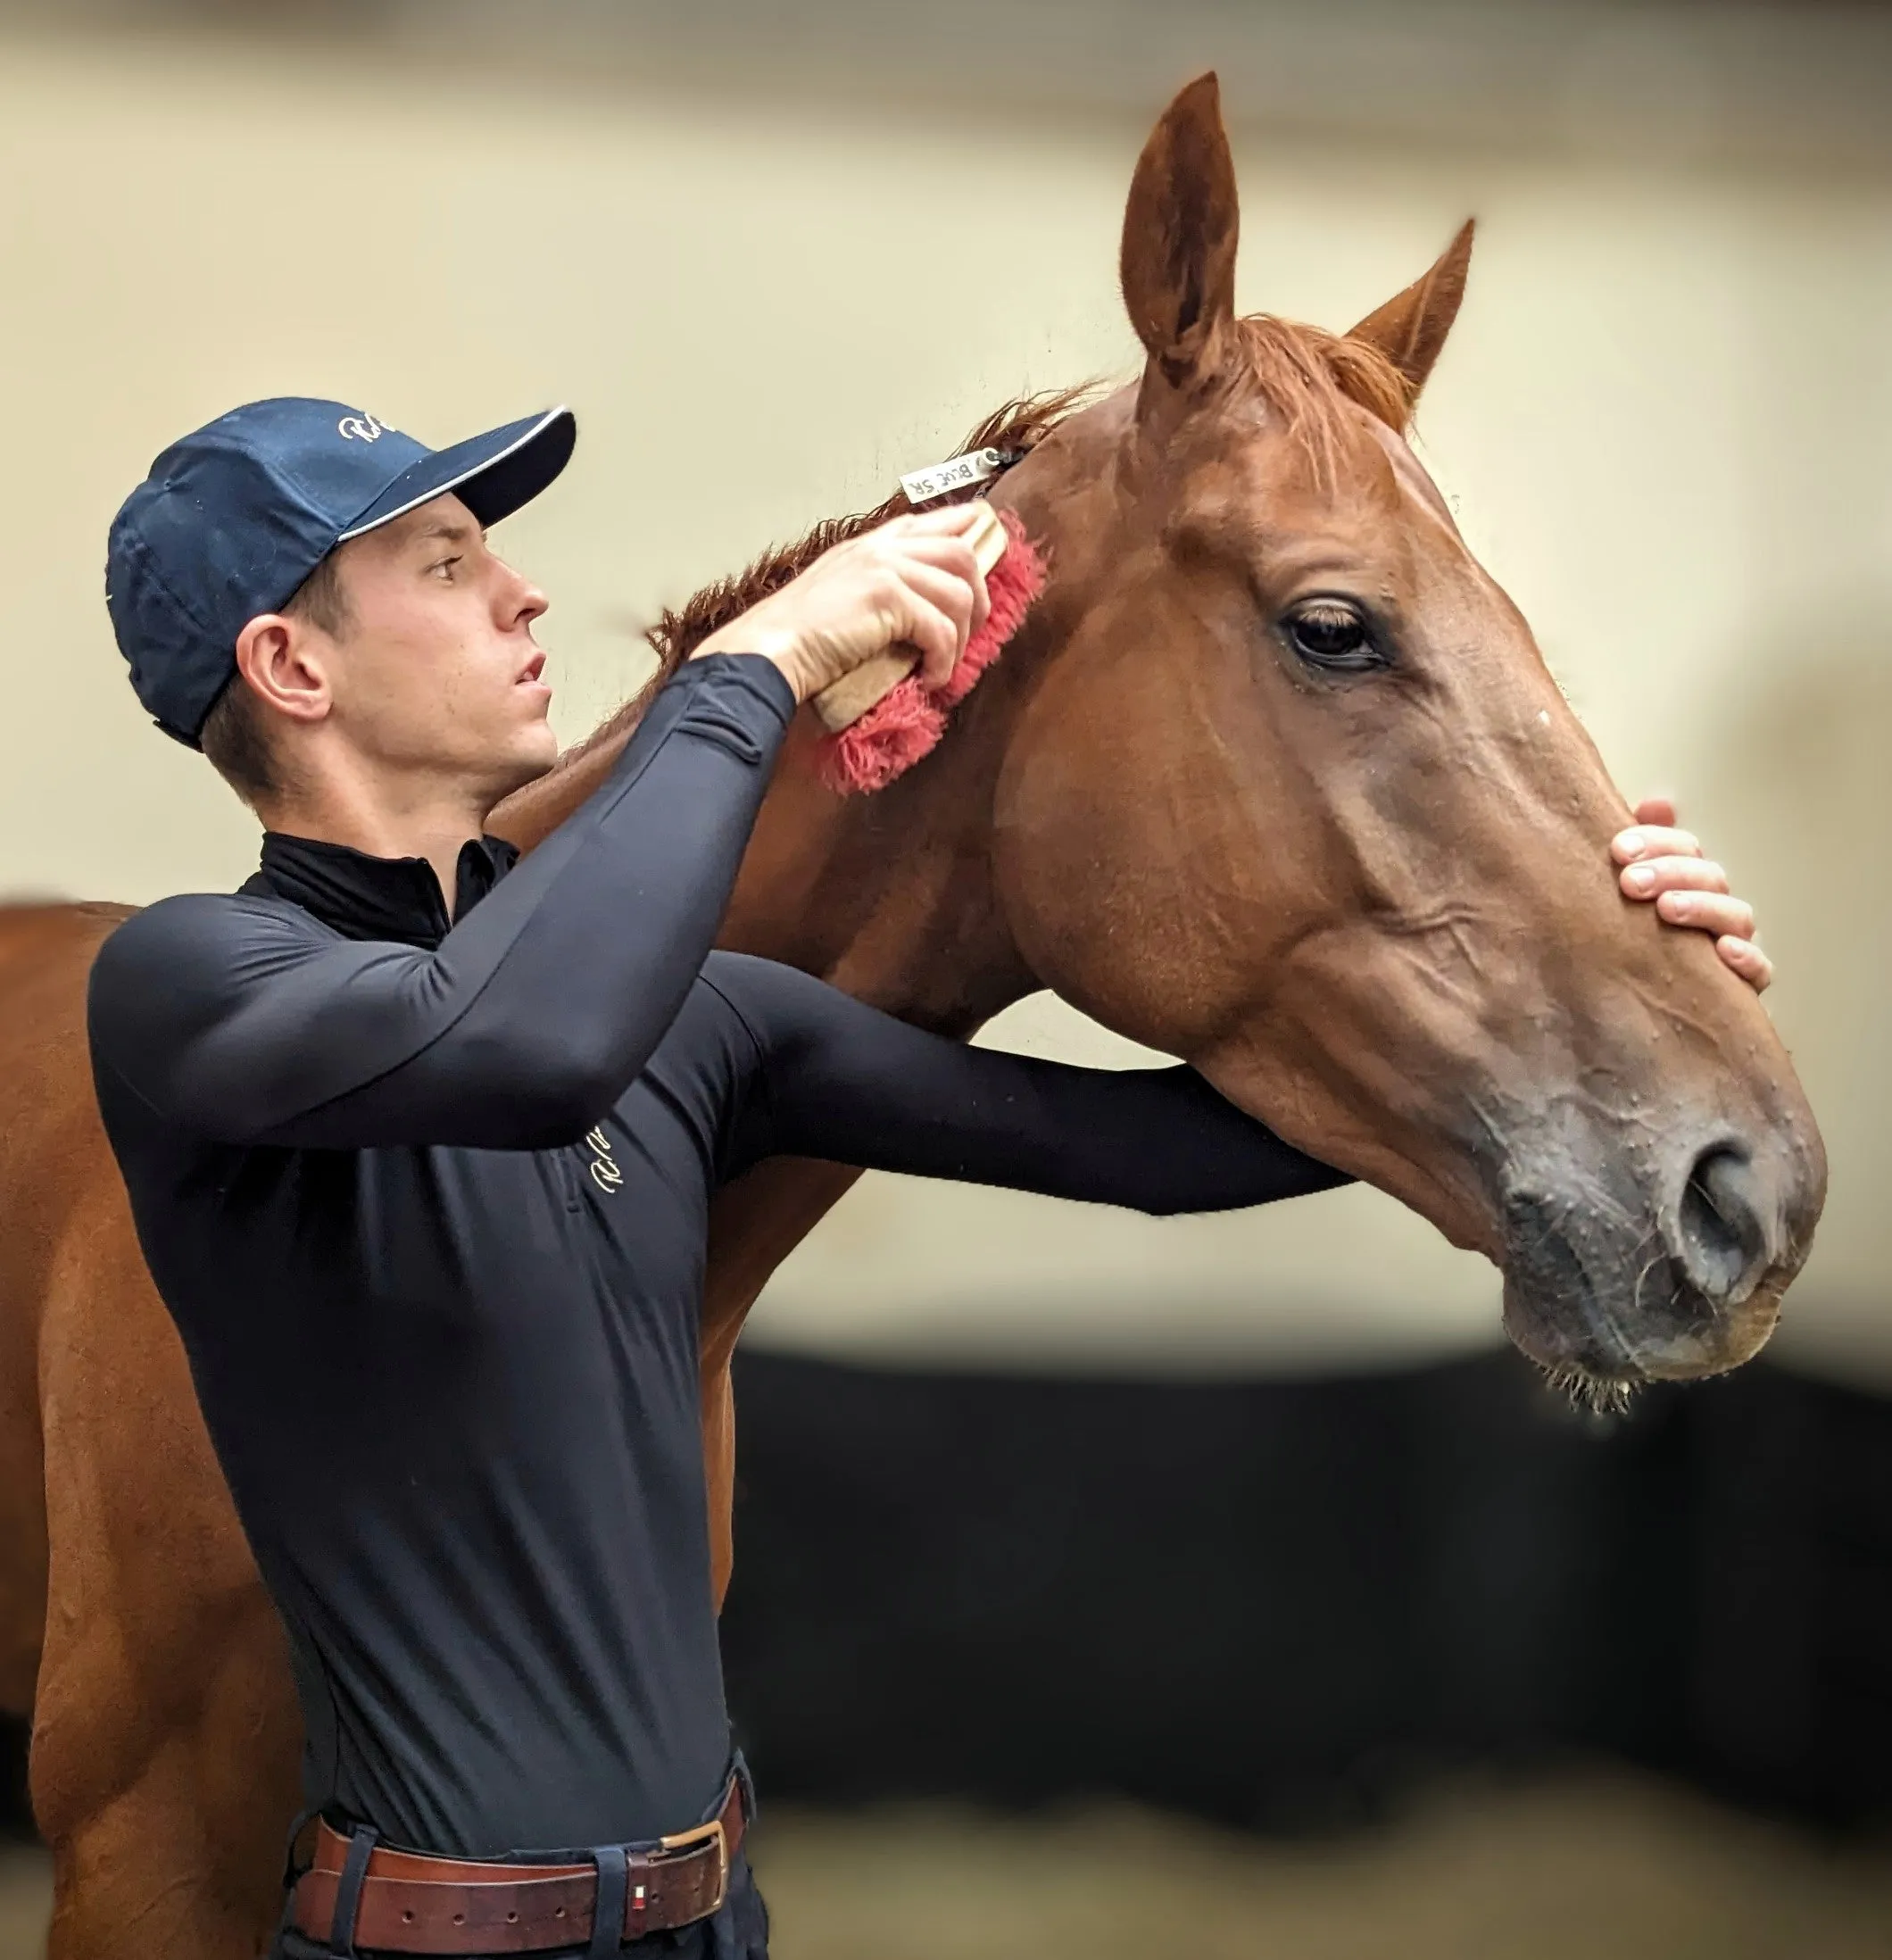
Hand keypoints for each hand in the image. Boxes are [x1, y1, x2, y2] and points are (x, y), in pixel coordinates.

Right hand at [690, 502, 993, 703]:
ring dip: (963, 634)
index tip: (987, 564)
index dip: (971, 536)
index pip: (937, 521)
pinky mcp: (887, 597)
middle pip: (961, 551)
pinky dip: (944, 660)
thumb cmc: (795, 637)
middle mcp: (880, 547)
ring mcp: (884, 567)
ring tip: (945, 663)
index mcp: (870, 545)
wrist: (769, 650)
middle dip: (979, 595)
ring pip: (958, 591)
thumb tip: (917, 617)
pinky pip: (941, 629)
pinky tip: (930, 678)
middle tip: (972, 631)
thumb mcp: (839, 598)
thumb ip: (877, 592)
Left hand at [1611, 795, 1771, 992]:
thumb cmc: (1626, 943)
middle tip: (1630, 882)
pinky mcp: (1743, 987)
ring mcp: (1732, 944)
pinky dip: (1746, 959)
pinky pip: (1759, 970)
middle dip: (1670, 872)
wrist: (1630, 1013)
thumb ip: (1633, 851)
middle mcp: (1712, 908)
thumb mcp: (1620, 894)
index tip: (1618, 848)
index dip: (1656, 841)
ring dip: (1702, 907)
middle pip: (1708, 876)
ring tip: (1667, 909)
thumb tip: (1657, 804)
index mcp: (1684, 881)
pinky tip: (1722, 952)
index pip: (1683, 848)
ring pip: (1734, 916)